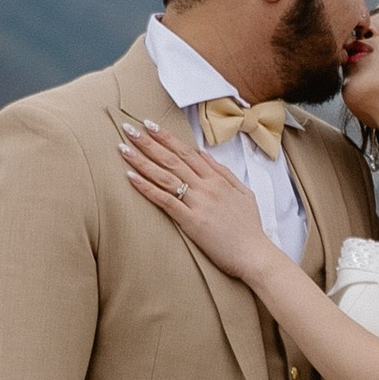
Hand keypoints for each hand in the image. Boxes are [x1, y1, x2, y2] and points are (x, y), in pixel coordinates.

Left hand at [118, 120, 270, 278]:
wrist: (255, 254)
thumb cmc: (249, 227)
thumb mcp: (243, 192)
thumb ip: (223, 172)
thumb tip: (203, 153)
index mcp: (217, 179)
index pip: (187, 152)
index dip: (167, 138)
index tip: (151, 125)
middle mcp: (206, 187)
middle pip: (172, 159)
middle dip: (149, 142)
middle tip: (129, 128)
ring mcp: (198, 203)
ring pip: (165, 176)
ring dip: (142, 161)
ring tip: (123, 148)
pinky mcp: (191, 221)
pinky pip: (165, 201)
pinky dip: (147, 188)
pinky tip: (131, 177)